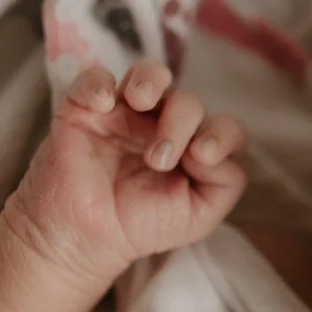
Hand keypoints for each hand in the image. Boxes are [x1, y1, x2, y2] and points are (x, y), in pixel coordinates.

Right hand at [6, 60, 247, 282]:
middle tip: (158, 160)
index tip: (201, 155)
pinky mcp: (86, 110)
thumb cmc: (143, 226)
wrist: (86, 238)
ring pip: (149, 74)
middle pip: (188, 101)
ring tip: (141, 102)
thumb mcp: (199, 216)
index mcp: (194, 147)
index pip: (223, 126)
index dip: (222, 134)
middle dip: (180, 123)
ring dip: (151, 81)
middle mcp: (164, 125)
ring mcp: (126, 114)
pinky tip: (101, 105)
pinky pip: (94, 79)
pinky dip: (98, 83)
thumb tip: (213, 150)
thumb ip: (226, 183)